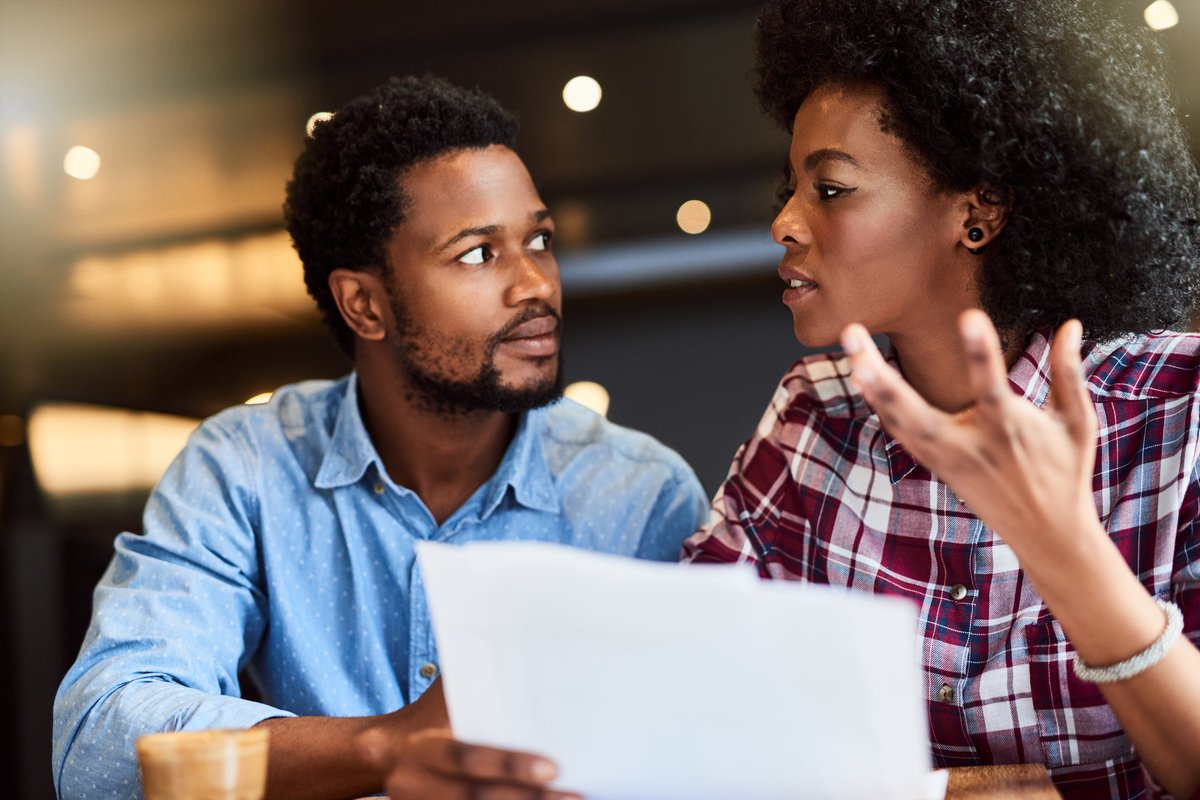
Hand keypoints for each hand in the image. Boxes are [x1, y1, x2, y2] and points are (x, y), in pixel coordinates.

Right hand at [357, 681, 578, 799]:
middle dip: (526, 797)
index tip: (552, 767)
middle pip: (476, 795)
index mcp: (424, 744)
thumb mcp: (446, 693)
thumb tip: (520, 643)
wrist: (383, 751)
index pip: (467, 757)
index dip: (509, 765)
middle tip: (573, 795)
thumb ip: (473, 678)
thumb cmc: (430, 712)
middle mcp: (419, 781)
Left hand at [839, 310, 1103, 562]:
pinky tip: (862, 374)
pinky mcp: (935, 466)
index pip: (992, 385)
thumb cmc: (1065, 470)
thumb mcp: (1077, 422)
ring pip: (899, 421)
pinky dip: (880, 406)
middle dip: (882, 376)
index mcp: (1009, 429)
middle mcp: (970, 446)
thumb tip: (1071, 323)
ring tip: (851, 347)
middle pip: (916, 411)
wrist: (1046, 533)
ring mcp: (946, 459)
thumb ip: (1069, 372)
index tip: (969, 315)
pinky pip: (900, 433)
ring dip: (872, 386)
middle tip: (853, 334)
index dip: (981, 352)